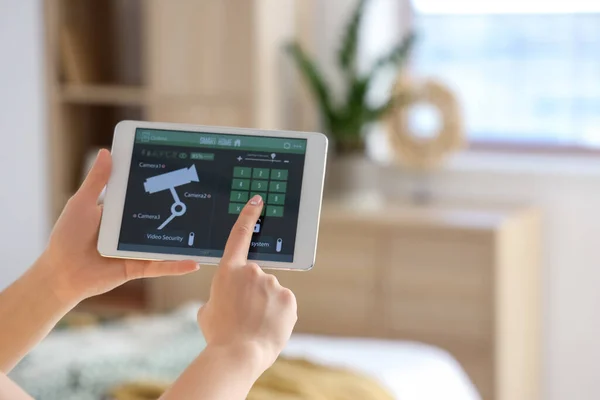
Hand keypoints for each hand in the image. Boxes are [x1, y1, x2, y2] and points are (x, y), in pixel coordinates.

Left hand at [40, 149, 198, 303]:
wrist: (60, 273)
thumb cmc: (67, 237)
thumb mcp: (82, 203)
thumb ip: (97, 181)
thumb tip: (106, 152)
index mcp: (122, 212)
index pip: (146, 197)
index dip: (162, 187)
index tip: (180, 174)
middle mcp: (133, 230)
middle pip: (161, 218)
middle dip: (182, 211)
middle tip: (203, 199)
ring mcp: (138, 249)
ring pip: (166, 243)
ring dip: (186, 240)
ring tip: (206, 232)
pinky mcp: (138, 268)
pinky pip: (160, 266)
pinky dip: (177, 265)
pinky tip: (194, 262)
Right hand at [197, 195, 296, 374]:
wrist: (238, 354)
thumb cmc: (218, 334)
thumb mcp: (208, 311)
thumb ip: (220, 296)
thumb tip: (227, 299)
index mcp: (229, 271)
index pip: (240, 235)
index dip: (249, 215)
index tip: (258, 200)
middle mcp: (253, 271)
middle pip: (256, 279)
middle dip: (252, 294)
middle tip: (244, 315)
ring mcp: (273, 284)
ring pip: (271, 293)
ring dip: (266, 306)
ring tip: (254, 326)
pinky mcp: (289, 298)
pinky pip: (284, 305)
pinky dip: (278, 315)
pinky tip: (268, 328)